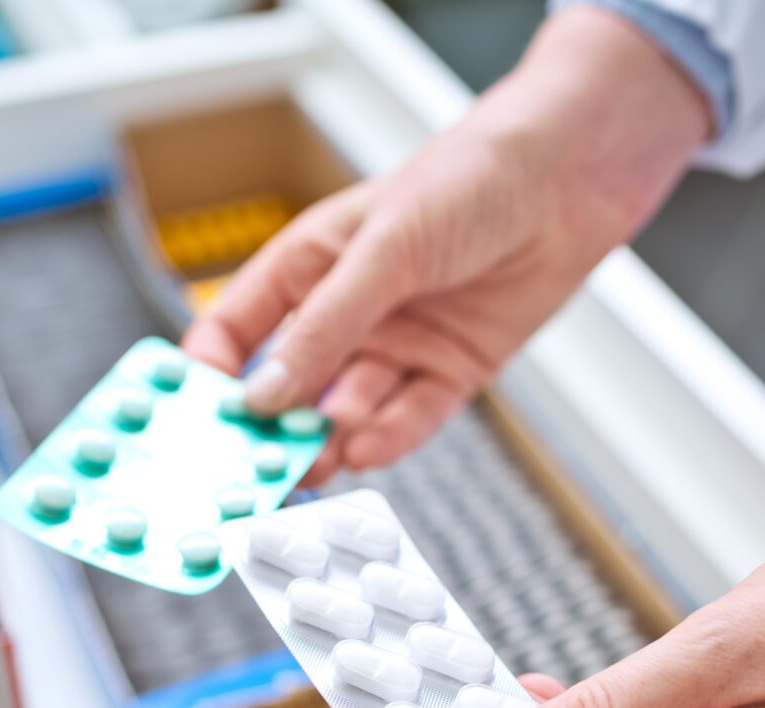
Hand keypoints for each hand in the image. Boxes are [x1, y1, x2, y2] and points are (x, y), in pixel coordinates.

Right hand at [181, 7, 710, 483]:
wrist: (568, 180)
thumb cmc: (467, 181)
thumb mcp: (382, 250)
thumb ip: (324, 326)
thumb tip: (262, 395)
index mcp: (310, 266)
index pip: (237, 328)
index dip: (212, 372)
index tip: (196, 417)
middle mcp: (349, 312)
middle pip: (291, 384)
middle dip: (269, 427)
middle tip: (249, 470)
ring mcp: (399, 344)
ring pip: (347, 411)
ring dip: (326, 441)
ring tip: (307, 468)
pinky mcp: (452, 370)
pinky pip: (411, 417)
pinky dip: (388, 438)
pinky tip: (365, 452)